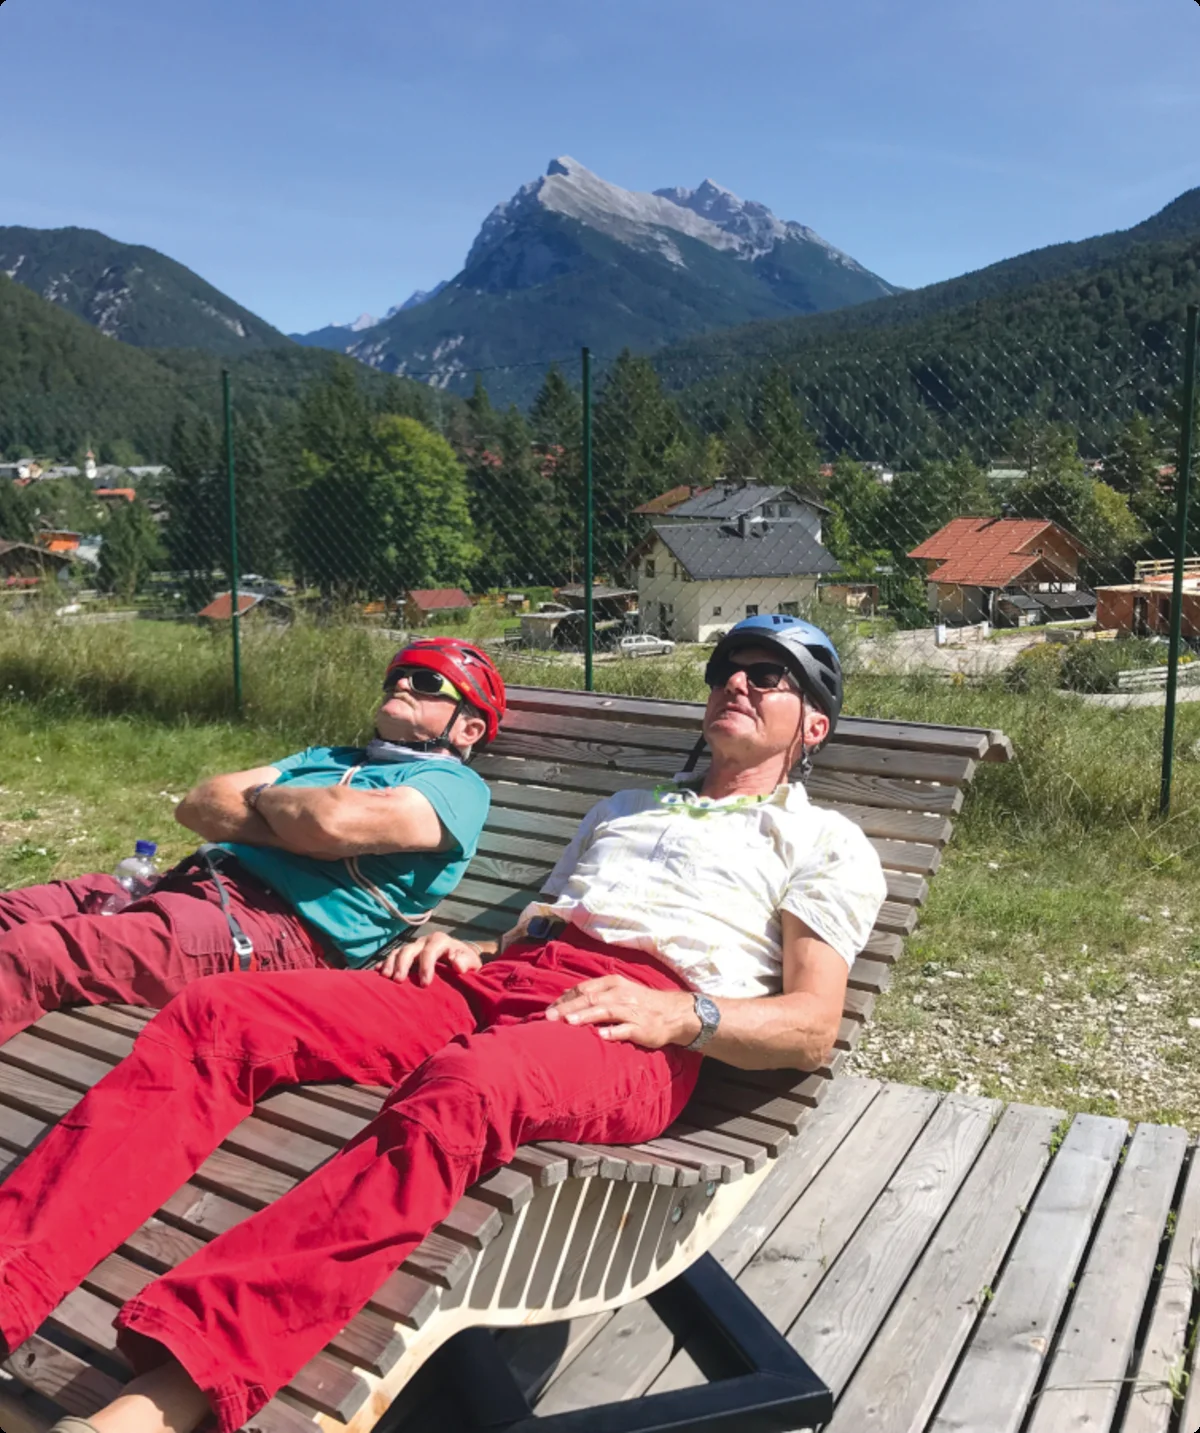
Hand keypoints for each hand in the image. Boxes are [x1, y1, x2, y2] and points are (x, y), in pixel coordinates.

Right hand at [377, 932, 481, 985]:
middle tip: (399, 981)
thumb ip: (466, 962)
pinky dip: (384, 964)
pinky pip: (391, 957)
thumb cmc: (466, 963)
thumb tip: (457, 965)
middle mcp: (424, 942)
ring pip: (398, 952)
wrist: (460, 959)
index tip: (424, 984)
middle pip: (409, 949)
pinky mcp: (405, 955)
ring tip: (386, 978)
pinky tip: (377, 973)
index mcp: (441, 941)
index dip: (426, 966)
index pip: (430, 951)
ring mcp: (413, 947)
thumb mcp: (472, 962)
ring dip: (390, 964)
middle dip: (403, 964)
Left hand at [545, 975, 701, 1048]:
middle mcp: (621, 994)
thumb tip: (566, 999)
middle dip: (569, 1007)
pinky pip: (626, 1029)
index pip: (584, 988)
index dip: (565, 998)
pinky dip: (613, 1032)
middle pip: (591, 998)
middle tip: (549, 1017)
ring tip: (570, 1022)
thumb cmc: (641, 1003)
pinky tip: (601, 1036)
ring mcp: (632, 1011)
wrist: (674, 1013)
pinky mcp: (642, 1028)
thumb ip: (595, 993)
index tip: (549, 1009)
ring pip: (606, 1011)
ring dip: (587, 1016)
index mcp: (613, 984)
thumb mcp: (619, 991)